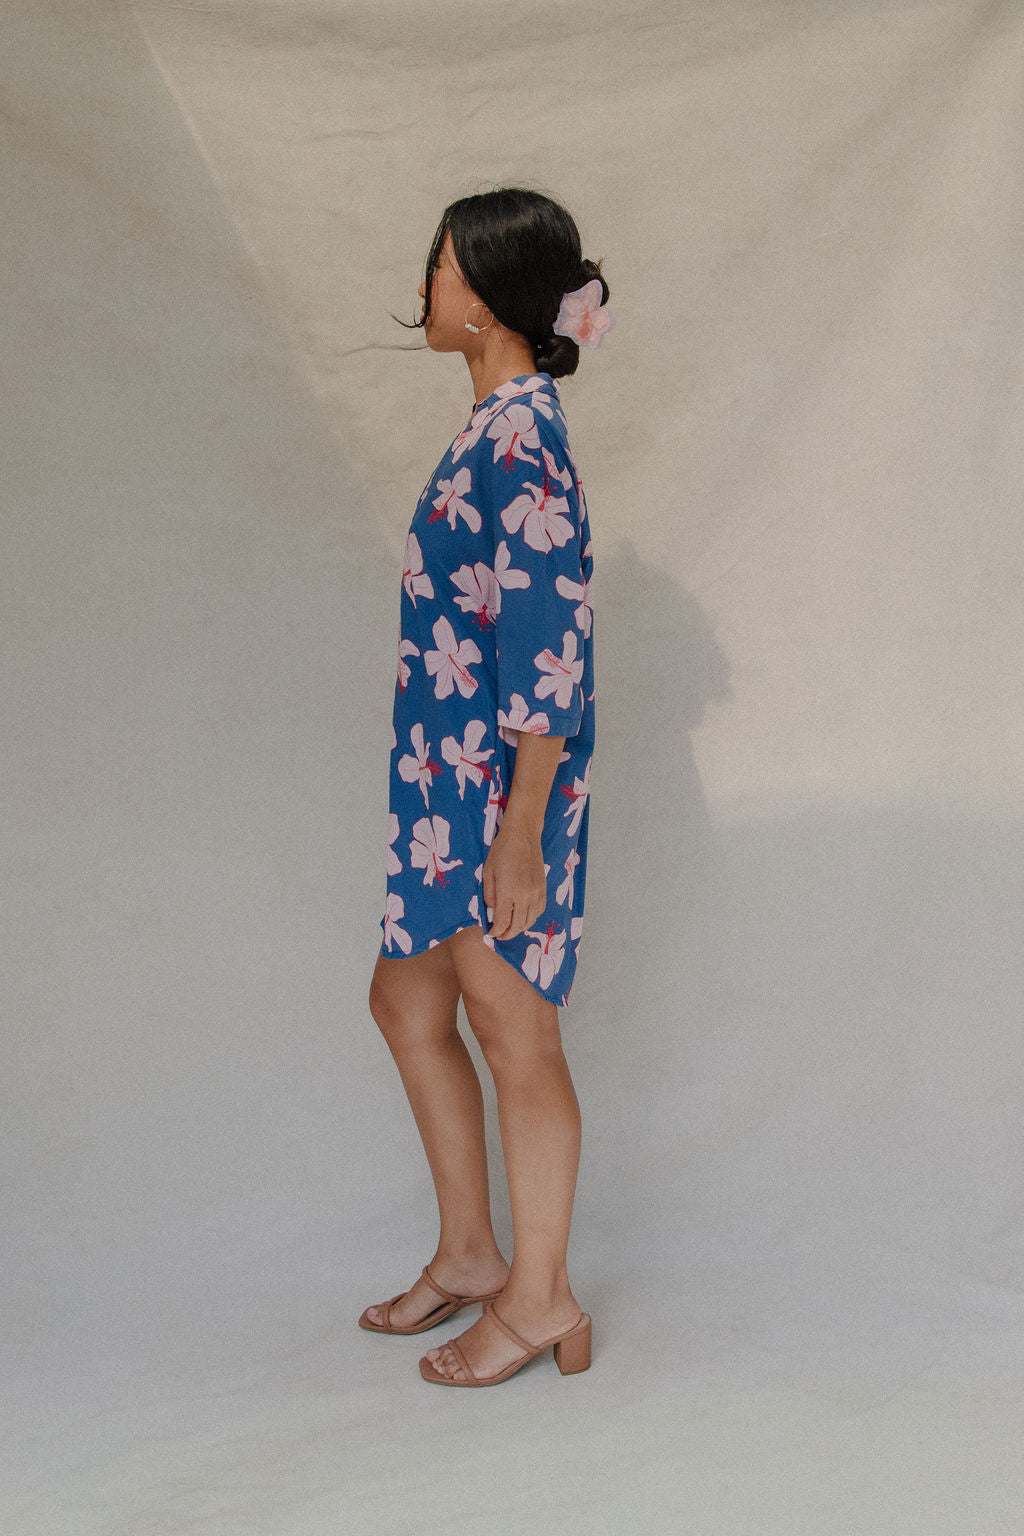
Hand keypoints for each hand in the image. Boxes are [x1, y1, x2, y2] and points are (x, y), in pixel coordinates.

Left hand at [482, 820, 546, 940]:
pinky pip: (539, 911)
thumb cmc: (501, 851)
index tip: (490, 934)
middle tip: (499, 936)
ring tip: (510, 928)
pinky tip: (523, 916)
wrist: (523, 835)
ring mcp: (536, 892)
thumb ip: (489, 896)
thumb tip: (491, 913)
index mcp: (508, 891)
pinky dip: (531, 918)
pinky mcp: (543, 888)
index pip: (502, 922)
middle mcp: (525, 895)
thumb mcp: (488, 873)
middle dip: (507, 934)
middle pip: (518, 925)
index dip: (495, 932)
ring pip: (530, 920)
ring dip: (519, 928)